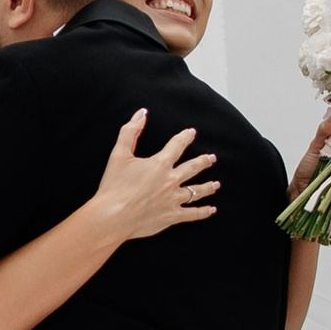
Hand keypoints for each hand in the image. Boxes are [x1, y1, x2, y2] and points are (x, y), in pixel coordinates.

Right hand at [89, 109, 217, 243]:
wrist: (114, 216)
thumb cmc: (114, 186)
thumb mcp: (119, 154)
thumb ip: (130, 132)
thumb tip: (141, 113)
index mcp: (160, 164)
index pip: (177, 146)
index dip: (185, 138)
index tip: (191, 133)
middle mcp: (171, 180)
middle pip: (192, 168)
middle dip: (203, 162)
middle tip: (212, 158)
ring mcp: (174, 199)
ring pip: (197, 191)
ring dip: (208, 187)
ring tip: (216, 184)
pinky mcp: (172, 216)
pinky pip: (193, 214)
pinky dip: (203, 212)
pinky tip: (211, 210)